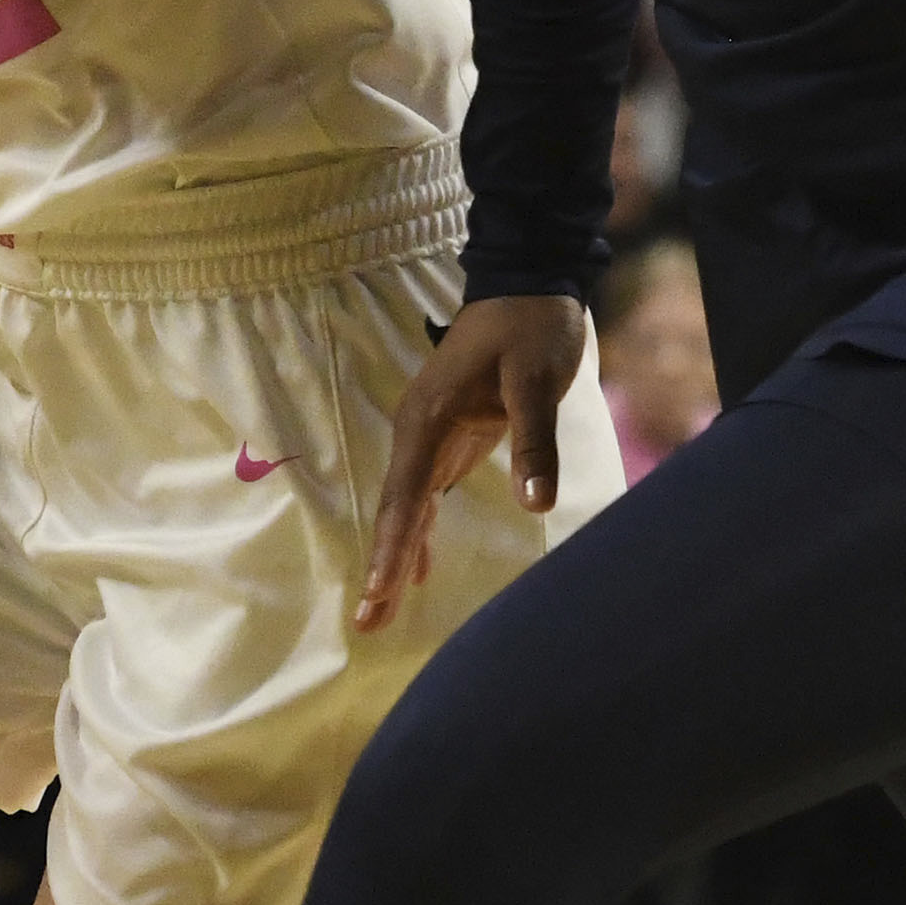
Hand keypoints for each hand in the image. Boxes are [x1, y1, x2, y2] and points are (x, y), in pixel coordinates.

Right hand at [354, 295, 589, 633]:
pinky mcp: (448, 437)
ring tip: (379, 610)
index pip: (407, 497)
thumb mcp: (537, 379)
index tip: (380, 593)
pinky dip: (418, 533)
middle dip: (382, 567)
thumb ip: (535, 439)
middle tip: (368, 622)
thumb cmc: (532, 327)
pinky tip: (418, 570)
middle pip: (394, 510)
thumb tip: (536, 501)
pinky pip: (424, 495)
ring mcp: (429, 435)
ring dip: (395, 557)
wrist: (527, 282)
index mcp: (428, 420)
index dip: (394, 548)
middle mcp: (417, 432)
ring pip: (406, 507)